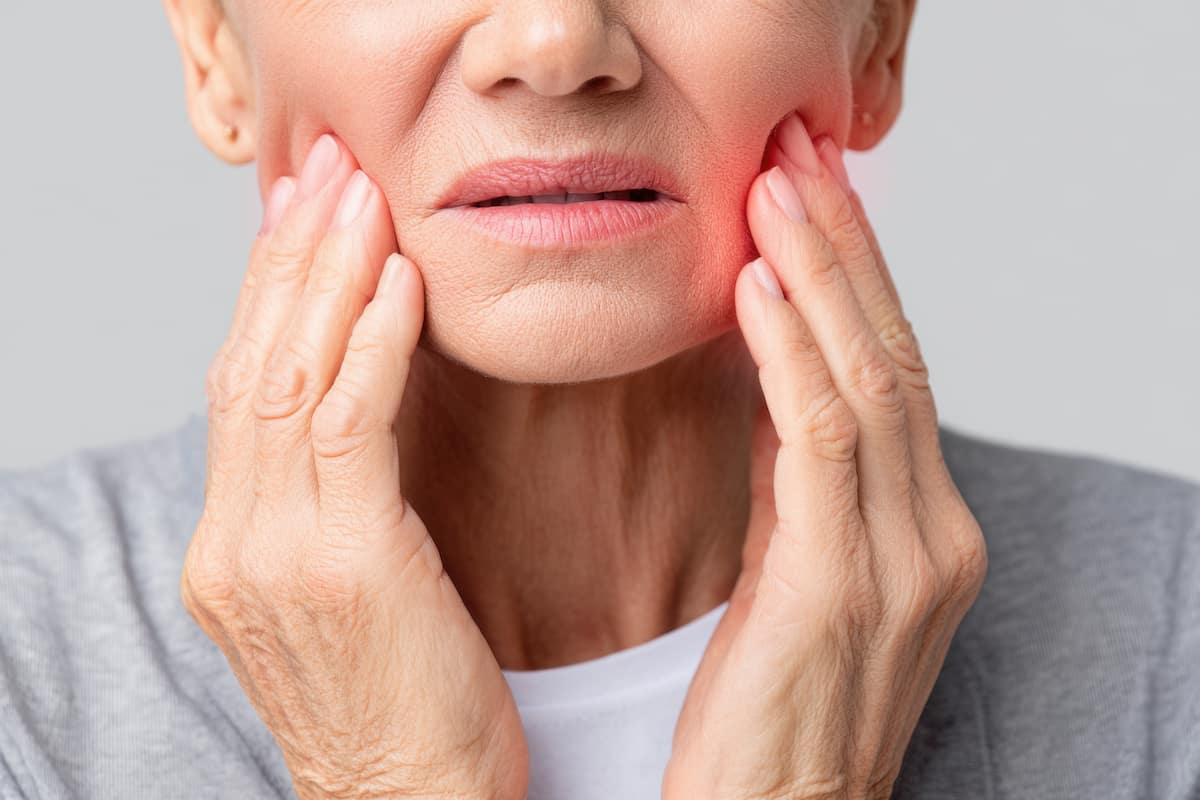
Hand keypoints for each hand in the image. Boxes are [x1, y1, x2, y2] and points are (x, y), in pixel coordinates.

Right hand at [181, 134, 527, 799]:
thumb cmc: (402, 704)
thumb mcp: (350, 590)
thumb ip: (333, 498)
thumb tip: (362, 400)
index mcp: (232, 547)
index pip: (238, 387)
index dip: (268, 292)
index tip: (303, 215)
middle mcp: (234, 542)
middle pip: (249, 364)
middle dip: (288, 258)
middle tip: (326, 171)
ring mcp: (275, 553)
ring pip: (285, 378)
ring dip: (326, 275)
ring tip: (360, 196)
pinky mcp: (344, 562)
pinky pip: (348, 422)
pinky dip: (370, 341)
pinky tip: (399, 280)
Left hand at [663, 114, 987, 799]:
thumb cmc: (775, 713)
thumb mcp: (796, 578)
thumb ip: (800, 484)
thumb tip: (773, 380)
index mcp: (926, 534)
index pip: (900, 376)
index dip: (857, 279)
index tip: (811, 199)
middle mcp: (933, 537)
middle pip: (896, 356)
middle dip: (845, 249)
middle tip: (798, 155)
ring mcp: (899, 562)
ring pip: (867, 380)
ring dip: (815, 275)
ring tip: (773, 190)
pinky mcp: (838, 585)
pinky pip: (818, 439)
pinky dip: (788, 352)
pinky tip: (749, 288)